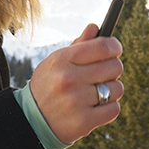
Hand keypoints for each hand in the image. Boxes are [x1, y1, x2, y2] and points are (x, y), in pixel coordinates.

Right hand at [27, 24, 123, 143]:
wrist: (31, 121)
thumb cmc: (48, 86)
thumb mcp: (55, 63)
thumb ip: (77, 46)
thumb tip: (95, 27)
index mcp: (62, 60)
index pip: (103, 46)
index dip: (115, 46)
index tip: (115, 49)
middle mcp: (69, 79)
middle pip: (115, 66)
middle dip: (113, 70)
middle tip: (103, 74)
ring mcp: (76, 101)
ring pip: (117, 88)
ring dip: (111, 91)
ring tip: (96, 93)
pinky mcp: (84, 121)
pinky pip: (114, 109)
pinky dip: (108, 108)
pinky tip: (95, 107)